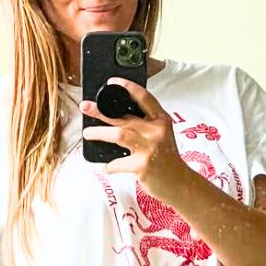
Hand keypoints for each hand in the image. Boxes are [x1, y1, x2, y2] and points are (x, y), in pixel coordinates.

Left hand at [80, 78, 186, 198]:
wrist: (180, 184)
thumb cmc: (167, 161)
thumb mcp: (162, 136)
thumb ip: (146, 124)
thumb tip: (116, 118)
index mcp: (161, 120)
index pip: (144, 97)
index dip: (127, 87)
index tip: (112, 82)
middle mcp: (156, 131)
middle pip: (124, 116)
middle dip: (101, 111)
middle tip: (86, 107)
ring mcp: (150, 147)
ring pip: (118, 134)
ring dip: (99, 133)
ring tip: (88, 133)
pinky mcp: (142, 165)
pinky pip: (118, 163)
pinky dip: (110, 166)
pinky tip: (106, 167)